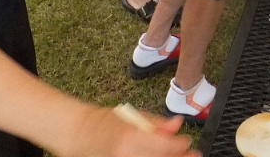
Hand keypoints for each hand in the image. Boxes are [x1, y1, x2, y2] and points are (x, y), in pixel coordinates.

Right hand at [60, 105, 195, 156]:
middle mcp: (126, 155)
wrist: (79, 134)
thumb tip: (177, 124)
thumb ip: (156, 123)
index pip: (164, 145)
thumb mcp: (132, 116)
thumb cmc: (104, 122)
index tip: (187, 142)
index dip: (181, 145)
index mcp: (130, 136)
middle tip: (191, 155)